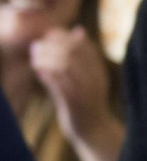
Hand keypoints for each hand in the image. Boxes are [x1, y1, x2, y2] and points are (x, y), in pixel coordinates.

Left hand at [29, 26, 113, 142]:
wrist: (93, 130)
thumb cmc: (87, 101)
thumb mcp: (89, 75)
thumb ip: (83, 56)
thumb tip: (78, 30)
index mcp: (99, 71)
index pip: (82, 45)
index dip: (63, 36)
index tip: (48, 36)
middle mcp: (94, 80)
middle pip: (72, 52)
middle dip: (51, 46)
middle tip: (37, 46)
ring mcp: (84, 91)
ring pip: (64, 66)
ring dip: (45, 58)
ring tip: (34, 57)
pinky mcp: (73, 103)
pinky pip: (57, 83)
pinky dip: (45, 74)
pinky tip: (38, 71)